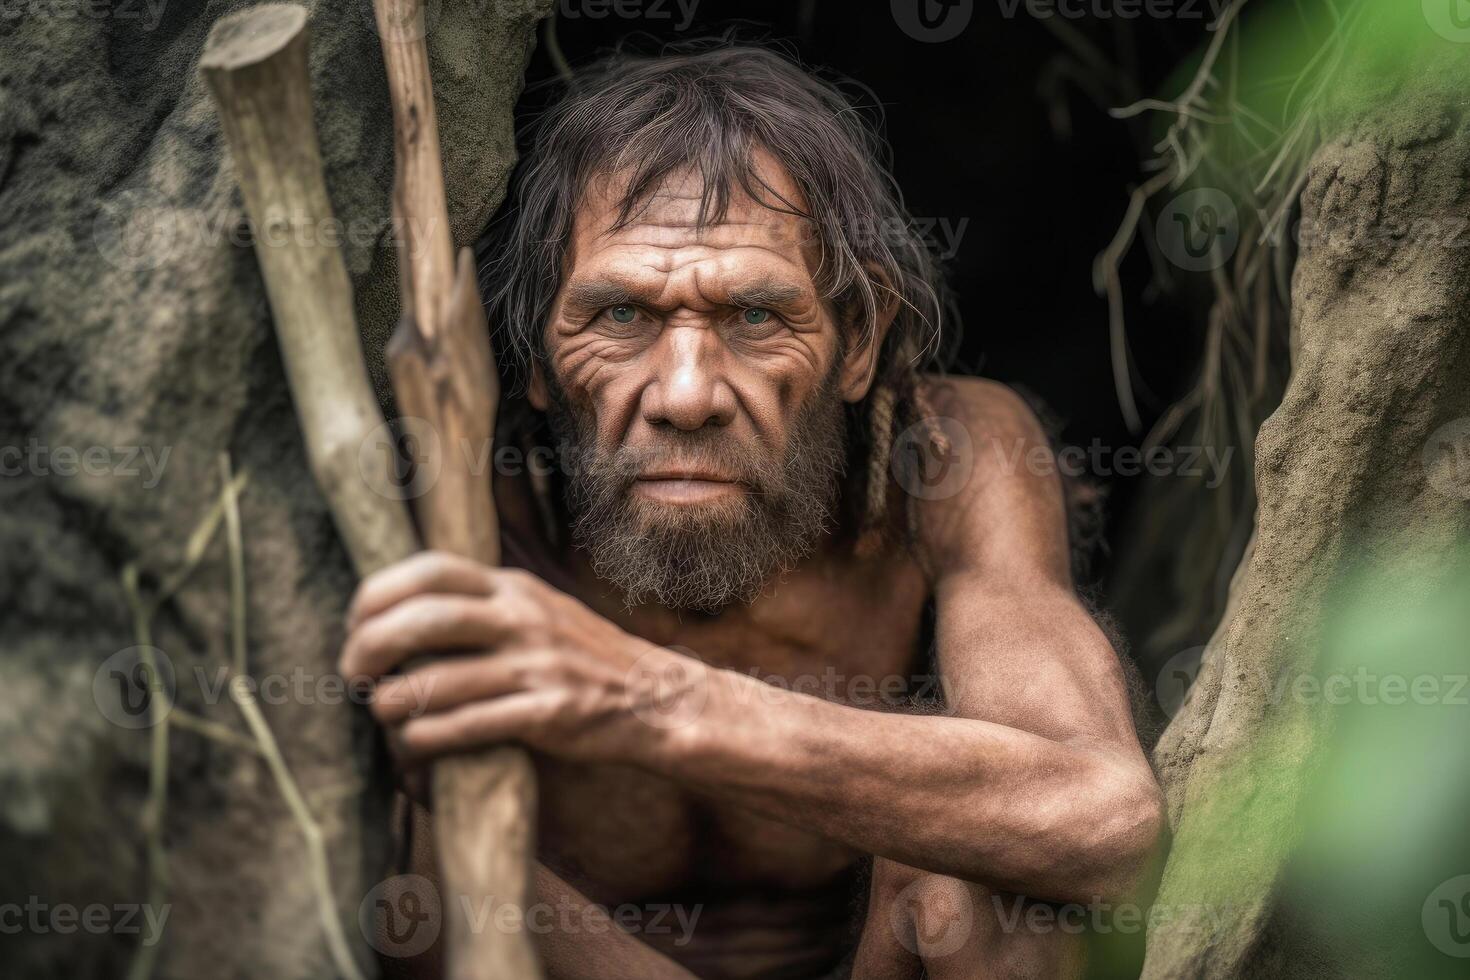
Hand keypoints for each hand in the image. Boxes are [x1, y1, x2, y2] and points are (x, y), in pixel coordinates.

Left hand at [338, 551, 707, 770]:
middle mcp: (524, 618)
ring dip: (393, 702)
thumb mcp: (538, 609)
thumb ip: (483, 603)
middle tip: (353, 675)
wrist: (656, 697)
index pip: (430, 570)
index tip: (356, 626)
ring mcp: (537, 665)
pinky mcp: (549, 712)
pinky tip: (415, 745)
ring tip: (381, 713)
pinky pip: (469, 724)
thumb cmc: (581, 658)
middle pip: (423, 621)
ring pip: (438, 679)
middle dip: (371, 648)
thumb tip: (401, 613)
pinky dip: (429, 737)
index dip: (378, 596)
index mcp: (515, 587)